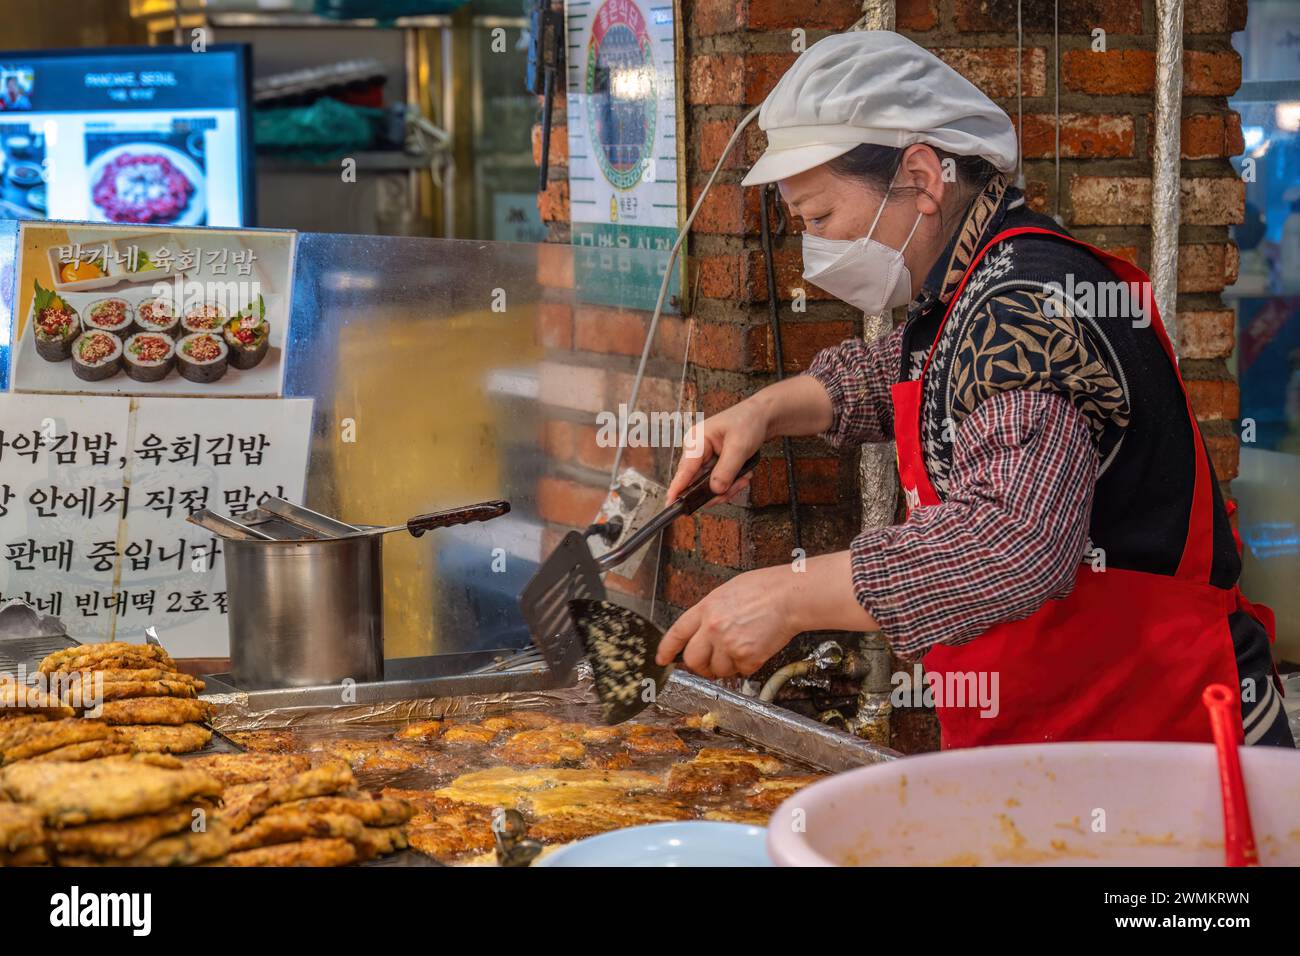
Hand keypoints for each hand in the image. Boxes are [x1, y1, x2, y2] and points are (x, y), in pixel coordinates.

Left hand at [655, 565, 799, 677]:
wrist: (789, 596)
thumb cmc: (764, 589)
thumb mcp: (726, 593)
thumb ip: (710, 613)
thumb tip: (702, 632)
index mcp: (705, 609)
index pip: (676, 633)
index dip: (666, 649)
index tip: (661, 659)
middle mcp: (713, 628)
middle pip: (693, 660)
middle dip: (700, 666)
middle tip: (710, 664)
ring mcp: (730, 644)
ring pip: (717, 671)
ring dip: (726, 667)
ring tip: (740, 651)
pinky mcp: (748, 657)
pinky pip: (741, 672)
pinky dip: (747, 667)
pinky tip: (755, 650)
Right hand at [666, 396, 770, 504]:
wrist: (762, 415)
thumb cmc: (748, 422)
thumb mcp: (739, 446)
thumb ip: (726, 470)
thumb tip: (715, 490)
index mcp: (696, 441)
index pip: (684, 470)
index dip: (677, 489)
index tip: (670, 504)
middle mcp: (696, 450)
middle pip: (698, 482)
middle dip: (719, 489)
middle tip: (739, 485)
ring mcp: (705, 458)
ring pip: (710, 485)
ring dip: (729, 486)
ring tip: (745, 477)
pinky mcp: (714, 463)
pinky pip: (719, 482)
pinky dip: (732, 483)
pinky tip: (744, 474)